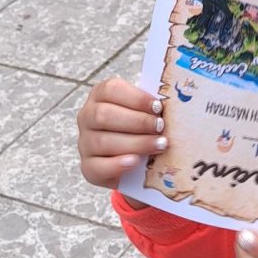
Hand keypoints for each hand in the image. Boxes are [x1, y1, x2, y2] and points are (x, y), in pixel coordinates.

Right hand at [77, 78, 164, 196]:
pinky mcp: (88, 167)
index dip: (136, 98)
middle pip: (104, 115)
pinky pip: (97, 167)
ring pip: (102, 142)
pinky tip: (136, 161)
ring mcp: (84, 143)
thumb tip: (173, 103)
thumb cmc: (140, 128)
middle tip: (160, 128)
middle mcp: (86, 117)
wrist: (132, 161)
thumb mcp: (143, 112)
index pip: (111, 90)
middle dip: (137, 122)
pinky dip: (117, 164)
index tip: (159, 107)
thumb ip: (151, 106)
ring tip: (159, 145)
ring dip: (135, 143)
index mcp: (99, 96)